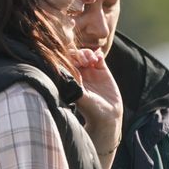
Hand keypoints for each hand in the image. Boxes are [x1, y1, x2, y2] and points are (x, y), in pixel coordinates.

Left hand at [72, 48, 121, 164]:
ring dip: (89, 53)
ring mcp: (92, 71)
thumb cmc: (90, 108)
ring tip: (93, 61)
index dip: (71, 58)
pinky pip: (99, 57)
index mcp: (71, 77)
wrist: (107, 115)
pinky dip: (98, 54)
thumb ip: (72, 83)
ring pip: (87, 54)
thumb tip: (61, 70)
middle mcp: (80, 73)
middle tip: (86, 62)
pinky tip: (99, 59)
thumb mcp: (79, 95)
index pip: (67, 61)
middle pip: (76, 55)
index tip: (77, 64)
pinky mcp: (103, 71)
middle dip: (80, 54)